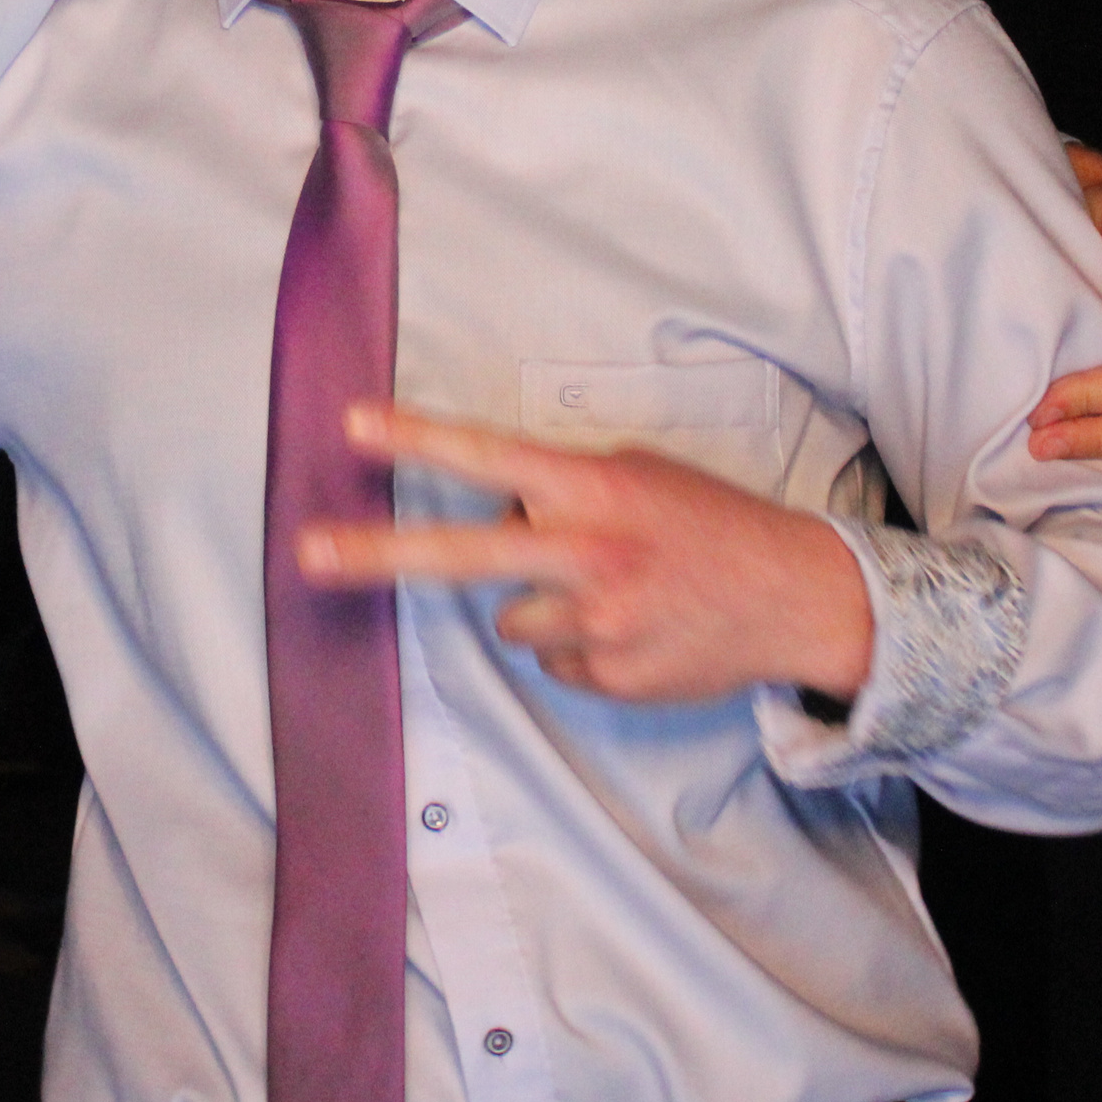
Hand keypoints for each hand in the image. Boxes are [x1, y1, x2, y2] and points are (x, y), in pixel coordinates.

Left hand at [296, 404, 873, 702]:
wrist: (794, 596)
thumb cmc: (710, 525)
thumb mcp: (638, 477)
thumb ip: (564, 491)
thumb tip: (499, 515)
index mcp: (593, 489)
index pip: (489, 457)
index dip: (417, 439)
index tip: (352, 426)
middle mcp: (587, 552)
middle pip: (461, 555)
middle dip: (377, 554)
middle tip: (307, 554)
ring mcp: (596, 622)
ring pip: (512, 617)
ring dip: (541, 604)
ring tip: (611, 591)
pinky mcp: (608, 675)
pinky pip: (557, 659)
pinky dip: (581, 646)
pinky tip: (633, 628)